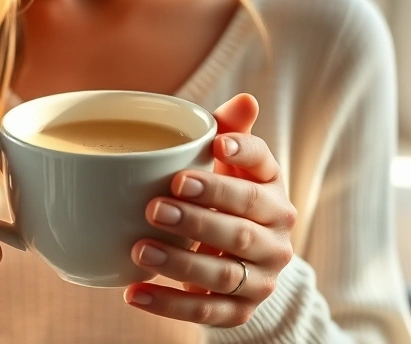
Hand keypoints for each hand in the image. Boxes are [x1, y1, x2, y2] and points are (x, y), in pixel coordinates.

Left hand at [125, 94, 296, 327]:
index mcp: (273, 190)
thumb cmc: (223, 196)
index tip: (215, 146)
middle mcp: (277, 236)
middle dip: (198, 217)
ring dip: (180, 262)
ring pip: (224, 272)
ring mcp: (262, 277)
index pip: (264, 168)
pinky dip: (168, 305)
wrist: (238, 259)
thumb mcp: (227, 165)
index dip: (243, 155)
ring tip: (139, 248)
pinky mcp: (242, 310)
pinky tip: (133, 292)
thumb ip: (230, 132)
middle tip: (155, 205)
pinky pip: (207, 311)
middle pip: (241, 227)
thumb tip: (245, 99)